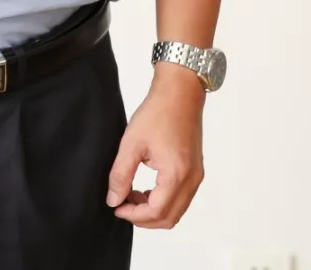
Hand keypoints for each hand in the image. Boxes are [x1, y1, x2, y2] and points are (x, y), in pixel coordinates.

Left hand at [105, 66, 205, 228]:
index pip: (156, 212)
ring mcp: (196, 176)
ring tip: (132, 195)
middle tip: (123, 205)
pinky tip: (146, 188)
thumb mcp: (131, 143)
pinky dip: (164, 200)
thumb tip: (113, 199)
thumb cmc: (158, 111)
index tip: (117, 208)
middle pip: (169, 218)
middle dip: (144, 218)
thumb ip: (120, 174)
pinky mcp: (195, 170)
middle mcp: (191, 180)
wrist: (180, 92)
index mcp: (176, 174)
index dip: (134, 215)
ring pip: (176, 210)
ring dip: (154, 210)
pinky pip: (181, 198)